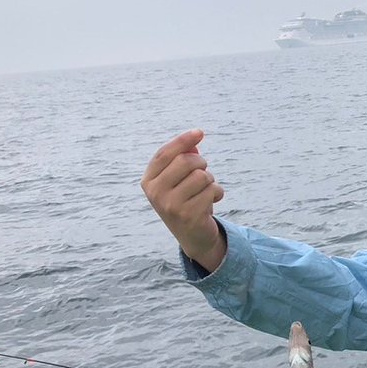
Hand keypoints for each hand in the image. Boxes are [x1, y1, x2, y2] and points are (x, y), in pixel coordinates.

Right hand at [141, 129, 226, 271]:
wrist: (193, 236)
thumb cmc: (187, 200)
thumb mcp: (180, 180)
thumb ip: (184, 159)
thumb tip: (195, 140)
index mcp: (148, 181)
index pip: (164, 154)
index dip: (183, 140)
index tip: (199, 132)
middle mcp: (155, 193)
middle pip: (186, 161)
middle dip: (201, 163)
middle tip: (204, 173)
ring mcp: (171, 205)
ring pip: (202, 176)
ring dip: (211, 181)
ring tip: (206, 191)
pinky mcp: (189, 215)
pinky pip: (212, 191)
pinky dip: (217, 193)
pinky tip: (212, 202)